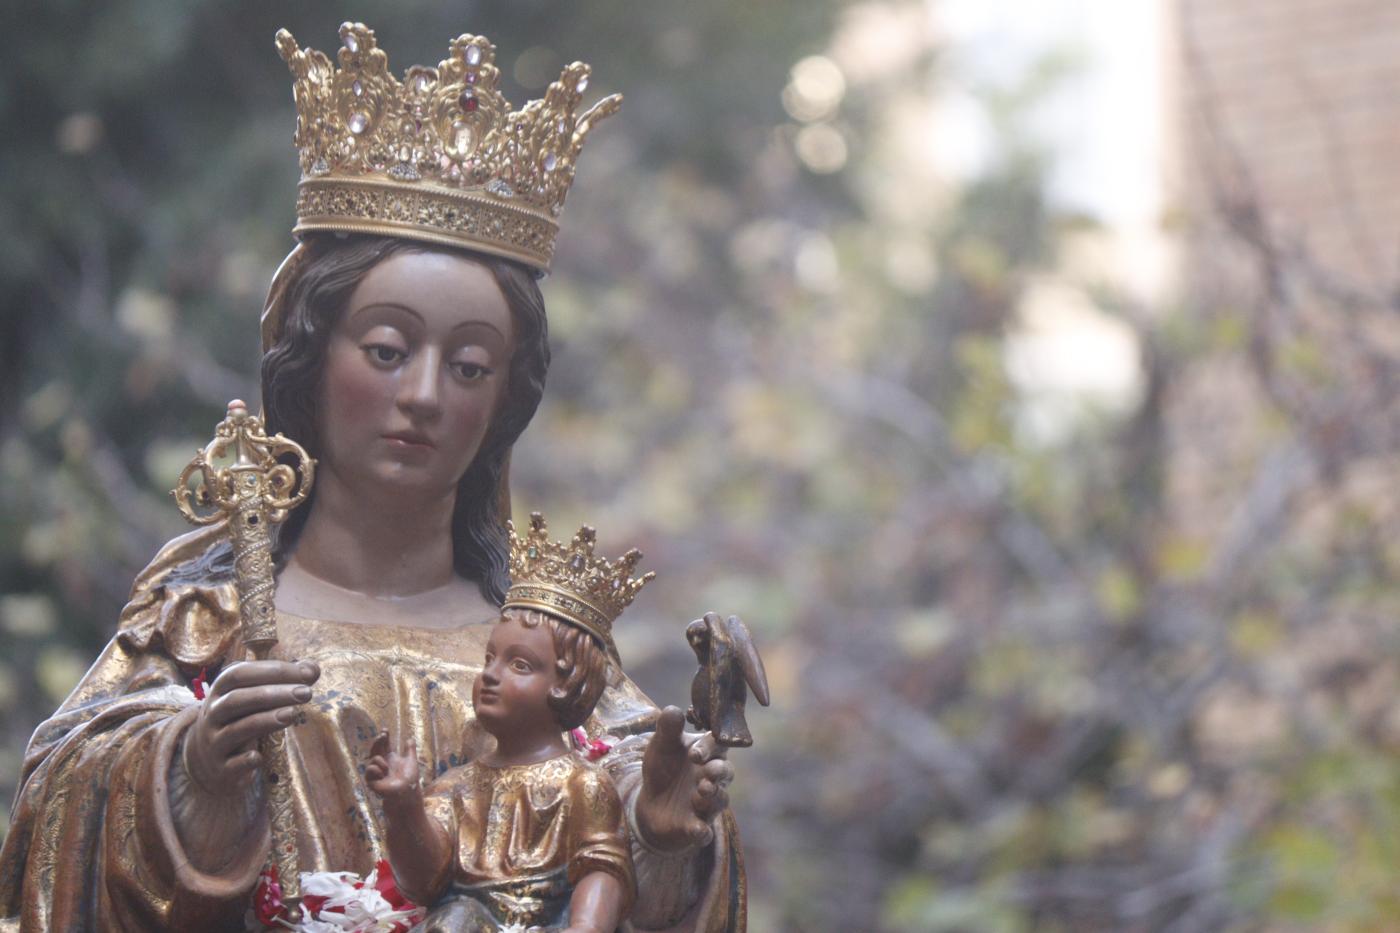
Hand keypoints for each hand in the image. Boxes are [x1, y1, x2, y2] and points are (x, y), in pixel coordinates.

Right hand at [183, 659, 319, 796]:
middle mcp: (213, 714)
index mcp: (221, 690)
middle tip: (306, 693)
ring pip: (235, 729)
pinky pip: (231, 764)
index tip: (308, 674)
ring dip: (265, 720)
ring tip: (293, 714)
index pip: (240, 674)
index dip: (273, 670)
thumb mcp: (255, 697)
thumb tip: (313, 669)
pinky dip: (246, 759)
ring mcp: (214, 742)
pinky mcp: (221, 768)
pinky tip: (260, 757)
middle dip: (273, 694)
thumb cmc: (241, 719)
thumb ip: (284, 681)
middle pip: (237, 699)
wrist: (210, 761)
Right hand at [365, 730, 421, 804]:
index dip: (384, 738)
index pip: (385, 745)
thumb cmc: (410, 779)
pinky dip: (376, 769)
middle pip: (376, 749)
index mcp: (391, 758)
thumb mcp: (411, 761)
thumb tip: (410, 738)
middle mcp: (382, 764)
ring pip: (373, 758)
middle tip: (382, 735)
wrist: (407, 792)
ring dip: (380, 761)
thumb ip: (410, 750)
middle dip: (378, 741)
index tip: (385, 730)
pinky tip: (382, 774)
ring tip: (387, 769)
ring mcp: (376, 772)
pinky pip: (370, 769)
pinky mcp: (371, 781)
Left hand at [635, 706, 733, 850]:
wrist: (650, 803)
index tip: (694, 753)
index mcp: (706, 754)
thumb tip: (673, 710)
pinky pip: (705, 832)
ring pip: (720, 800)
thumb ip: (668, 728)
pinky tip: (697, 830)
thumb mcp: (660, 746)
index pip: (717, 746)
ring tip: (701, 791)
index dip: (710, 748)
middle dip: (720, 772)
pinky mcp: (696, 827)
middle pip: (726, 772)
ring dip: (713, 796)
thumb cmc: (662, 768)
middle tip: (708, 772)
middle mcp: (711, 778)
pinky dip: (703, 832)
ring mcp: (706, 803)